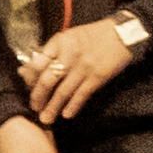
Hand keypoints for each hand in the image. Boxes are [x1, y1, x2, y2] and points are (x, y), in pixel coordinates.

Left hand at [18, 19, 135, 124]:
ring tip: (47, 118)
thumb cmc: (94, 35)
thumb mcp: (70, 37)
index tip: (29, 88)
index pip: (38, 64)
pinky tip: (67, 115)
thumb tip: (29, 69)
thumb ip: (52, 51)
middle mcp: (69, 55)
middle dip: (39, 97)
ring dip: (53, 107)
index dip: (31, 79)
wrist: (123, 34)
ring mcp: (84, 67)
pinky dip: (73, 106)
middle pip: (47, 80)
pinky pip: (82, 94)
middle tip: (35, 108)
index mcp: (60, 42)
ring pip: (63, 91)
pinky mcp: (98, 77)